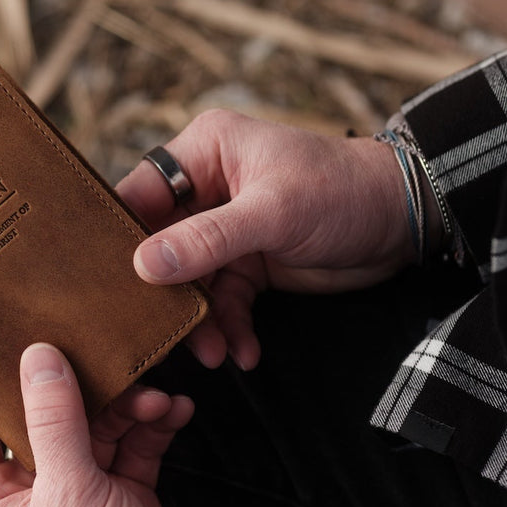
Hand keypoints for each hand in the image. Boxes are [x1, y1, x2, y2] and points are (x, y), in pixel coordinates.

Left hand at [0, 344, 205, 506]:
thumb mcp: (68, 492)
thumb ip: (54, 420)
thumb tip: (37, 356)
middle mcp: (30, 494)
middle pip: (39, 417)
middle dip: (72, 385)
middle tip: (90, 344)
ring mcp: (78, 495)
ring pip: (94, 427)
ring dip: (126, 408)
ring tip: (154, 398)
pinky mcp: (123, 497)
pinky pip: (133, 447)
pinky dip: (153, 427)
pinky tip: (176, 412)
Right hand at [116, 109, 412, 370]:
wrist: (402, 221)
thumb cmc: (341, 191)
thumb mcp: (273, 213)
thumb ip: (208, 239)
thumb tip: (145, 265)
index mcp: (204, 152)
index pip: (139, 193)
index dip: (119, 237)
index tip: (104, 284)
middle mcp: (207, 187)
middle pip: (158, 245)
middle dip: (163, 293)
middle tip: (160, 335)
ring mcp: (227, 229)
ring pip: (190, 282)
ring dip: (200, 321)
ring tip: (213, 354)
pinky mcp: (249, 264)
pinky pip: (225, 300)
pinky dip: (230, 327)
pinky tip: (242, 352)